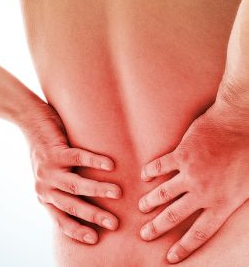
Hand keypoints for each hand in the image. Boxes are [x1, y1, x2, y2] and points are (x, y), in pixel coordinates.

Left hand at [20, 102, 121, 244]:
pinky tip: (110, 165)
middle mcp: (44, 185)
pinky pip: (78, 158)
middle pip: (71, 206)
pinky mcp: (55, 151)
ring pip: (75, 185)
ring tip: (118, 193)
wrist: (29, 121)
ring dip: (98, 190)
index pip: (61, 220)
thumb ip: (64, 190)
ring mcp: (48, 169)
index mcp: (44, 196)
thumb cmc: (46, 149)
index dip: (77, 231)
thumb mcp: (50, 176)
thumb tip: (92, 206)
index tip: (95, 239)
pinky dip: (95, 162)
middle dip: (93, 216)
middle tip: (114, 224)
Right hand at [137, 98, 248, 263]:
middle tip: (144, 235)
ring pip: (163, 192)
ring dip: (150, 201)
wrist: (241, 126)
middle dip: (157, 227)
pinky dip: (150, 171)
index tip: (171, 258)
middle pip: (174, 215)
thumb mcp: (246, 188)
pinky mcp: (180, 154)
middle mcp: (202, 192)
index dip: (184, 247)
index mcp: (221, 204)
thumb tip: (221, 209)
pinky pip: (160, 166)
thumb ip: (230, 201)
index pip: (199, 233)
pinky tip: (144, 176)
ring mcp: (189, 172)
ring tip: (141, 207)